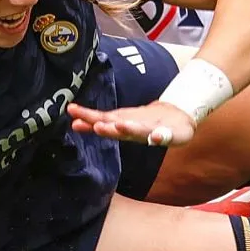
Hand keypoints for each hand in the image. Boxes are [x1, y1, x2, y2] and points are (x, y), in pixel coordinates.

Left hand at [68, 100, 195, 146]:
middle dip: (100, 125)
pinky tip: (78, 118)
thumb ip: (166, 136)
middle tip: (83, 122)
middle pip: (113, 128)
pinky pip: (105, 116)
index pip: (133, 132)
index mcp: (145, 135)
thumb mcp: (176, 134)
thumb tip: (158, 138)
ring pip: (105, 121)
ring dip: (89, 119)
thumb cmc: (176, 128)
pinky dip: (94, 116)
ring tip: (73, 112)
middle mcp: (131, 130)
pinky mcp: (122, 116)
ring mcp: (125, 123)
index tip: (115, 125)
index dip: (124, 129)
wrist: (175, 118)